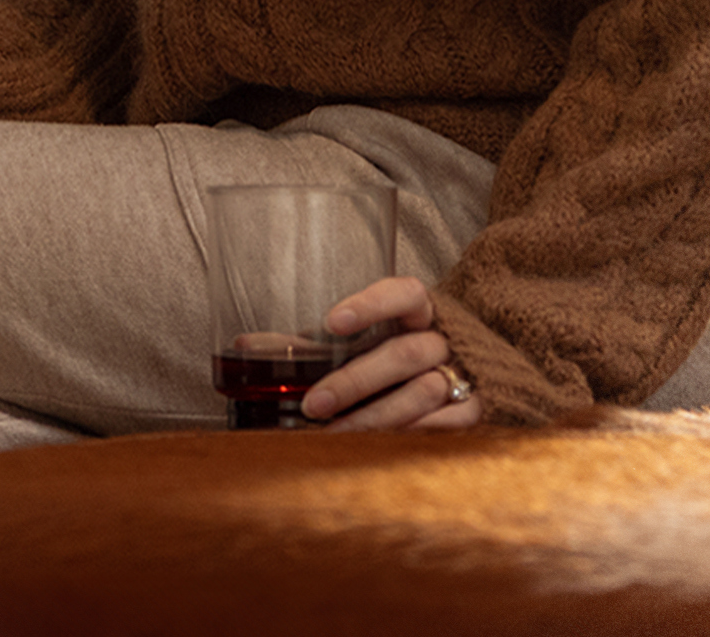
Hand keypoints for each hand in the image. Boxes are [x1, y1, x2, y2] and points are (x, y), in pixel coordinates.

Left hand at [300, 276, 481, 429]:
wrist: (481, 363)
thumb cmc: (409, 341)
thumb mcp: (377, 330)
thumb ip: (324, 338)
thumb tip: (257, 347)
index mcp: (421, 307)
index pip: (403, 294)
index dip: (370, 306)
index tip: (333, 323)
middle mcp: (447, 337)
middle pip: (401, 355)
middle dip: (354, 382)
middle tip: (315, 403)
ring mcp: (467, 373)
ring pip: (421, 393)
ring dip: (375, 415)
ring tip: (335, 430)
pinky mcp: (480, 408)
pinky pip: (445, 424)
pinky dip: (409, 432)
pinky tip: (378, 442)